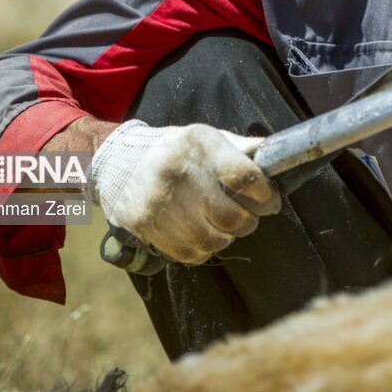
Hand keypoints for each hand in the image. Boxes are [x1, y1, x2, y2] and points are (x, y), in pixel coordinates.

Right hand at [89, 120, 280, 263]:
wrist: (117, 161)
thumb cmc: (174, 150)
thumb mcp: (205, 137)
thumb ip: (239, 148)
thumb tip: (274, 156)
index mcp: (197, 145)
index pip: (243, 176)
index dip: (265, 194)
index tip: (271, 200)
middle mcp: (177, 174)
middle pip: (231, 215)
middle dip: (250, 221)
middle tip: (250, 218)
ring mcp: (159, 203)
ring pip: (213, 240)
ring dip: (228, 237)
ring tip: (228, 227)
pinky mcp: (146, 227)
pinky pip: (190, 253)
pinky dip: (206, 249)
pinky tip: (206, 235)